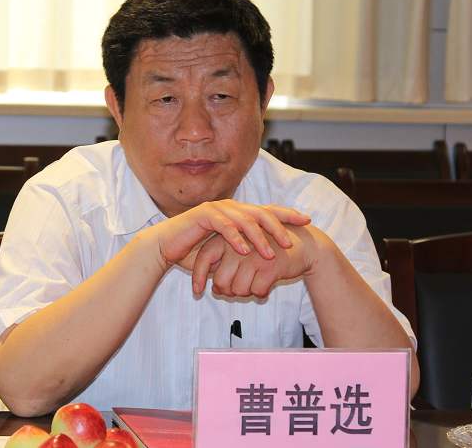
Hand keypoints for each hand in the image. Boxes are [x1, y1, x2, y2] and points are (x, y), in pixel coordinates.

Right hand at [143, 199, 309, 271]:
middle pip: (260, 213)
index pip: (266, 211)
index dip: (287, 214)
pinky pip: (224, 226)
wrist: (165, 247)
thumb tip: (268, 263)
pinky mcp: (204, 215)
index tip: (306, 220)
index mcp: (237, 213)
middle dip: (278, 226)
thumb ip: (243, 252)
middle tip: (291, 241)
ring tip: (270, 253)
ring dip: (258, 238)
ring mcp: (217, 209)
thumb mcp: (224, 253)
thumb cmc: (193, 251)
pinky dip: (235, 238)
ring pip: (244, 220)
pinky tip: (244, 250)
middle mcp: (229, 207)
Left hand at [191, 224, 327, 296]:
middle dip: (229, 292)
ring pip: (239, 290)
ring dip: (247, 293)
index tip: (197, 292)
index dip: (198, 277)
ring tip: (256, 283)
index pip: (203, 258)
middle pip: (221, 282)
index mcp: (228, 237)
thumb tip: (215, 289)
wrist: (301, 244)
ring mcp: (253, 256)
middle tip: (241, 288)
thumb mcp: (243, 249)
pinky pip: (257, 291)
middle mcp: (238, 245)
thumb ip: (225, 263)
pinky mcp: (269, 267)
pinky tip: (267, 284)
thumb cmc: (268, 249)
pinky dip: (262, 293)